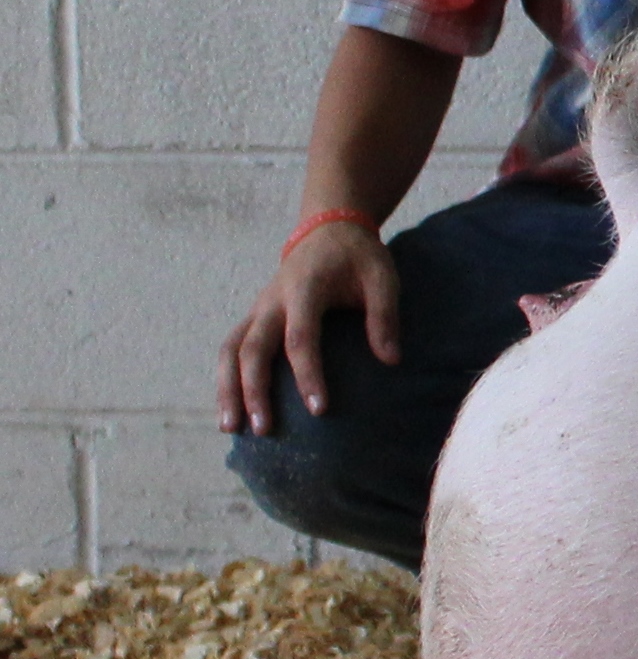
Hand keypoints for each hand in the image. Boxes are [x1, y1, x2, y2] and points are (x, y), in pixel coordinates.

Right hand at [218, 219, 397, 434]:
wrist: (327, 229)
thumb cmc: (359, 257)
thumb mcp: (383, 277)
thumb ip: (385, 316)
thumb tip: (391, 360)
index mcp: (304, 289)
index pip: (300, 338)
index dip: (307, 374)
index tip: (319, 409)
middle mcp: (272, 300)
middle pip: (252, 349)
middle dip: (253, 390)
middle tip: (263, 429)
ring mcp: (258, 308)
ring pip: (230, 350)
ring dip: (227, 389)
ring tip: (230, 428)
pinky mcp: (254, 316)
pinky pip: (231, 349)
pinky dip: (226, 378)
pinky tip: (233, 409)